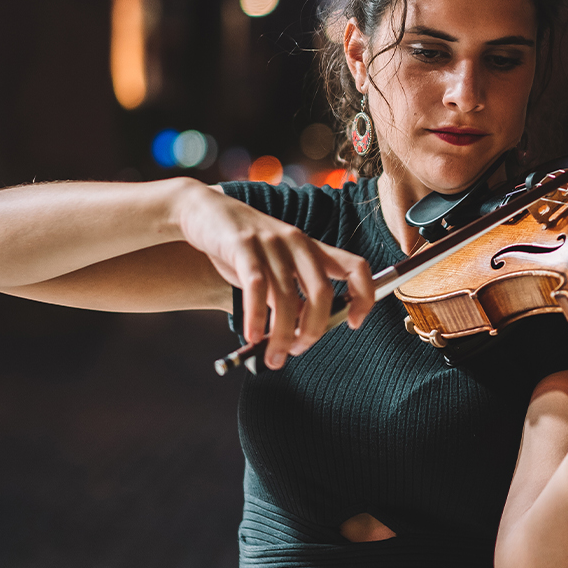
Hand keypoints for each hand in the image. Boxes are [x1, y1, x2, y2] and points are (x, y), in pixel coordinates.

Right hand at [172, 184, 375, 367]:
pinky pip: (256, 287)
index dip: (364, 296)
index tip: (353, 323)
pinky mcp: (242, 245)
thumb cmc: (242, 248)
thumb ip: (291, 295)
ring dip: (281, 335)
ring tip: (272, 356)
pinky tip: (252, 336)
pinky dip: (256, 317)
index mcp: (313, 249)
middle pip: (322, 292)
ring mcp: (271, 243)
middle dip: (313, 330)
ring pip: (286, 297)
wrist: (203, 211)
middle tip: (296, 350)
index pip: (357, 267)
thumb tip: (300, 335)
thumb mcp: (275, 268)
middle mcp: (297, 243)